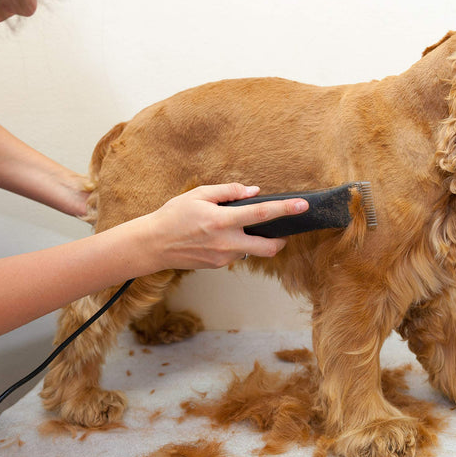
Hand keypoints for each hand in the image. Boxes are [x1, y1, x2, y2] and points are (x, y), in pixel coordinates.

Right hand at [139, 183, 308, 271]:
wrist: (152, 245)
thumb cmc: (173, 216)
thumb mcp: (198, 195)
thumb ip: (228, 191)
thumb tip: (253, 192)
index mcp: (222, 221)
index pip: (262, 214)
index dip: (285, 209)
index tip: (303, 206)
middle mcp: (226, 242)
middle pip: (269, 248)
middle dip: (281, 240)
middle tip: (281, 231)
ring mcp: (223, 258)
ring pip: (252, 252)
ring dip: (254, 241)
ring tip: (239, 227)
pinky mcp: (218, 265)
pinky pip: (236, 254)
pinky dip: (237, 244)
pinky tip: (221, 236)